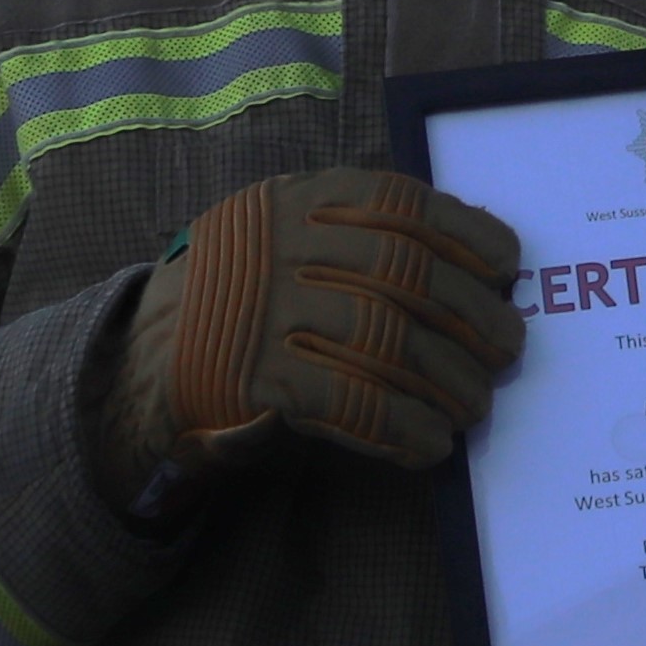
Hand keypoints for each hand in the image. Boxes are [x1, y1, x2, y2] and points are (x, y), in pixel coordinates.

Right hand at [99, 166, 523, 501]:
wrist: (138, 372)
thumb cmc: (237, 308)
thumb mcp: (280, 242)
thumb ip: (354, 237)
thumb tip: (471, 266)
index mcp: (292, 201)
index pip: (398, 202)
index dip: (464, 232)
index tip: (507, 266)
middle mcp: (278, 246)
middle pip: (404, 275)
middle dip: (471, 314)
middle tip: (507, 349)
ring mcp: (263, 312)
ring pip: (385, 341)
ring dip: (447, 380)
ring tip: (475, 405)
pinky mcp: (253, 380)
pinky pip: (350, 401)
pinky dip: (401, 425)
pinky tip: (429, 443)